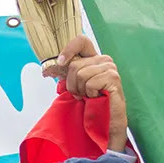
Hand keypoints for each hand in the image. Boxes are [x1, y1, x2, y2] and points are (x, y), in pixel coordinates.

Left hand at [54, 35, 127, 151]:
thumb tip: (50, 68)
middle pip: (75, 65)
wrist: (107, 121)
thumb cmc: (92, 104)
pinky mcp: (113, 78)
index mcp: (95, 58)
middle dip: (72, 84)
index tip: (60, 62)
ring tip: (90, 97)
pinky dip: (89, 95)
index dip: (68, 49)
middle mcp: (104, 59)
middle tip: (81, 94)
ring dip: (81, 91)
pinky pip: (89, 83)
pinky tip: (97, 98)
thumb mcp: (76, 86)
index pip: (81, 41)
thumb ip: (68, 73)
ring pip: (80, 74)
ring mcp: (110, 67)